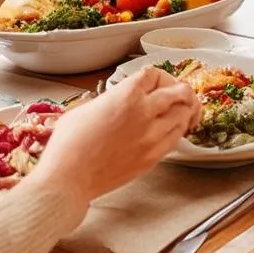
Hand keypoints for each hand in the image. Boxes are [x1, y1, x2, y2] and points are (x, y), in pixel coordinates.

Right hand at [33, 67, 199, 204]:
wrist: (69, 178)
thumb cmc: (69, 144)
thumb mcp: (85, 107)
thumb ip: (109, 99)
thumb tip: (117, 100)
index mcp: (126, 94)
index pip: (156, 74)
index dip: (157, 77)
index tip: (155, 83)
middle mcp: (144, 111)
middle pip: (180, 92)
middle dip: (181, 91)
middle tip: (179, 94)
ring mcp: (151, 136)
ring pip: (184, 115)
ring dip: (184, 111)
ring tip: (180, 111)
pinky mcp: (153, 157)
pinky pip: (176, 138)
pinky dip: (177, 131)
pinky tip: (171, 130)